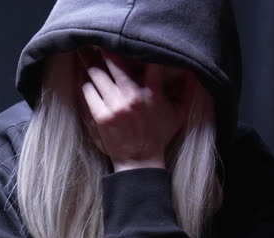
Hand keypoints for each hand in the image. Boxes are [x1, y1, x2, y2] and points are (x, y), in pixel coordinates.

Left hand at [76, 46, 192, 171]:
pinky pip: (87, 90)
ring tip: (85, 52)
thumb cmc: (158, 136)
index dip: (137, 48)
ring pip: (97, 74)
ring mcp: (114, 106)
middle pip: (114, 62)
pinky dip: (84, 81)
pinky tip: (81, 74)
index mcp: (152, 93)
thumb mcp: (178, 114)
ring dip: (90, 61)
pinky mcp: (100, 115)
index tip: (128, 41)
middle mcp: (132, 96)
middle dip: (104, 49)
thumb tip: (192, 72)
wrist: (139, 160)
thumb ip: (187, 92)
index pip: (147, 61)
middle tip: (97, 42)